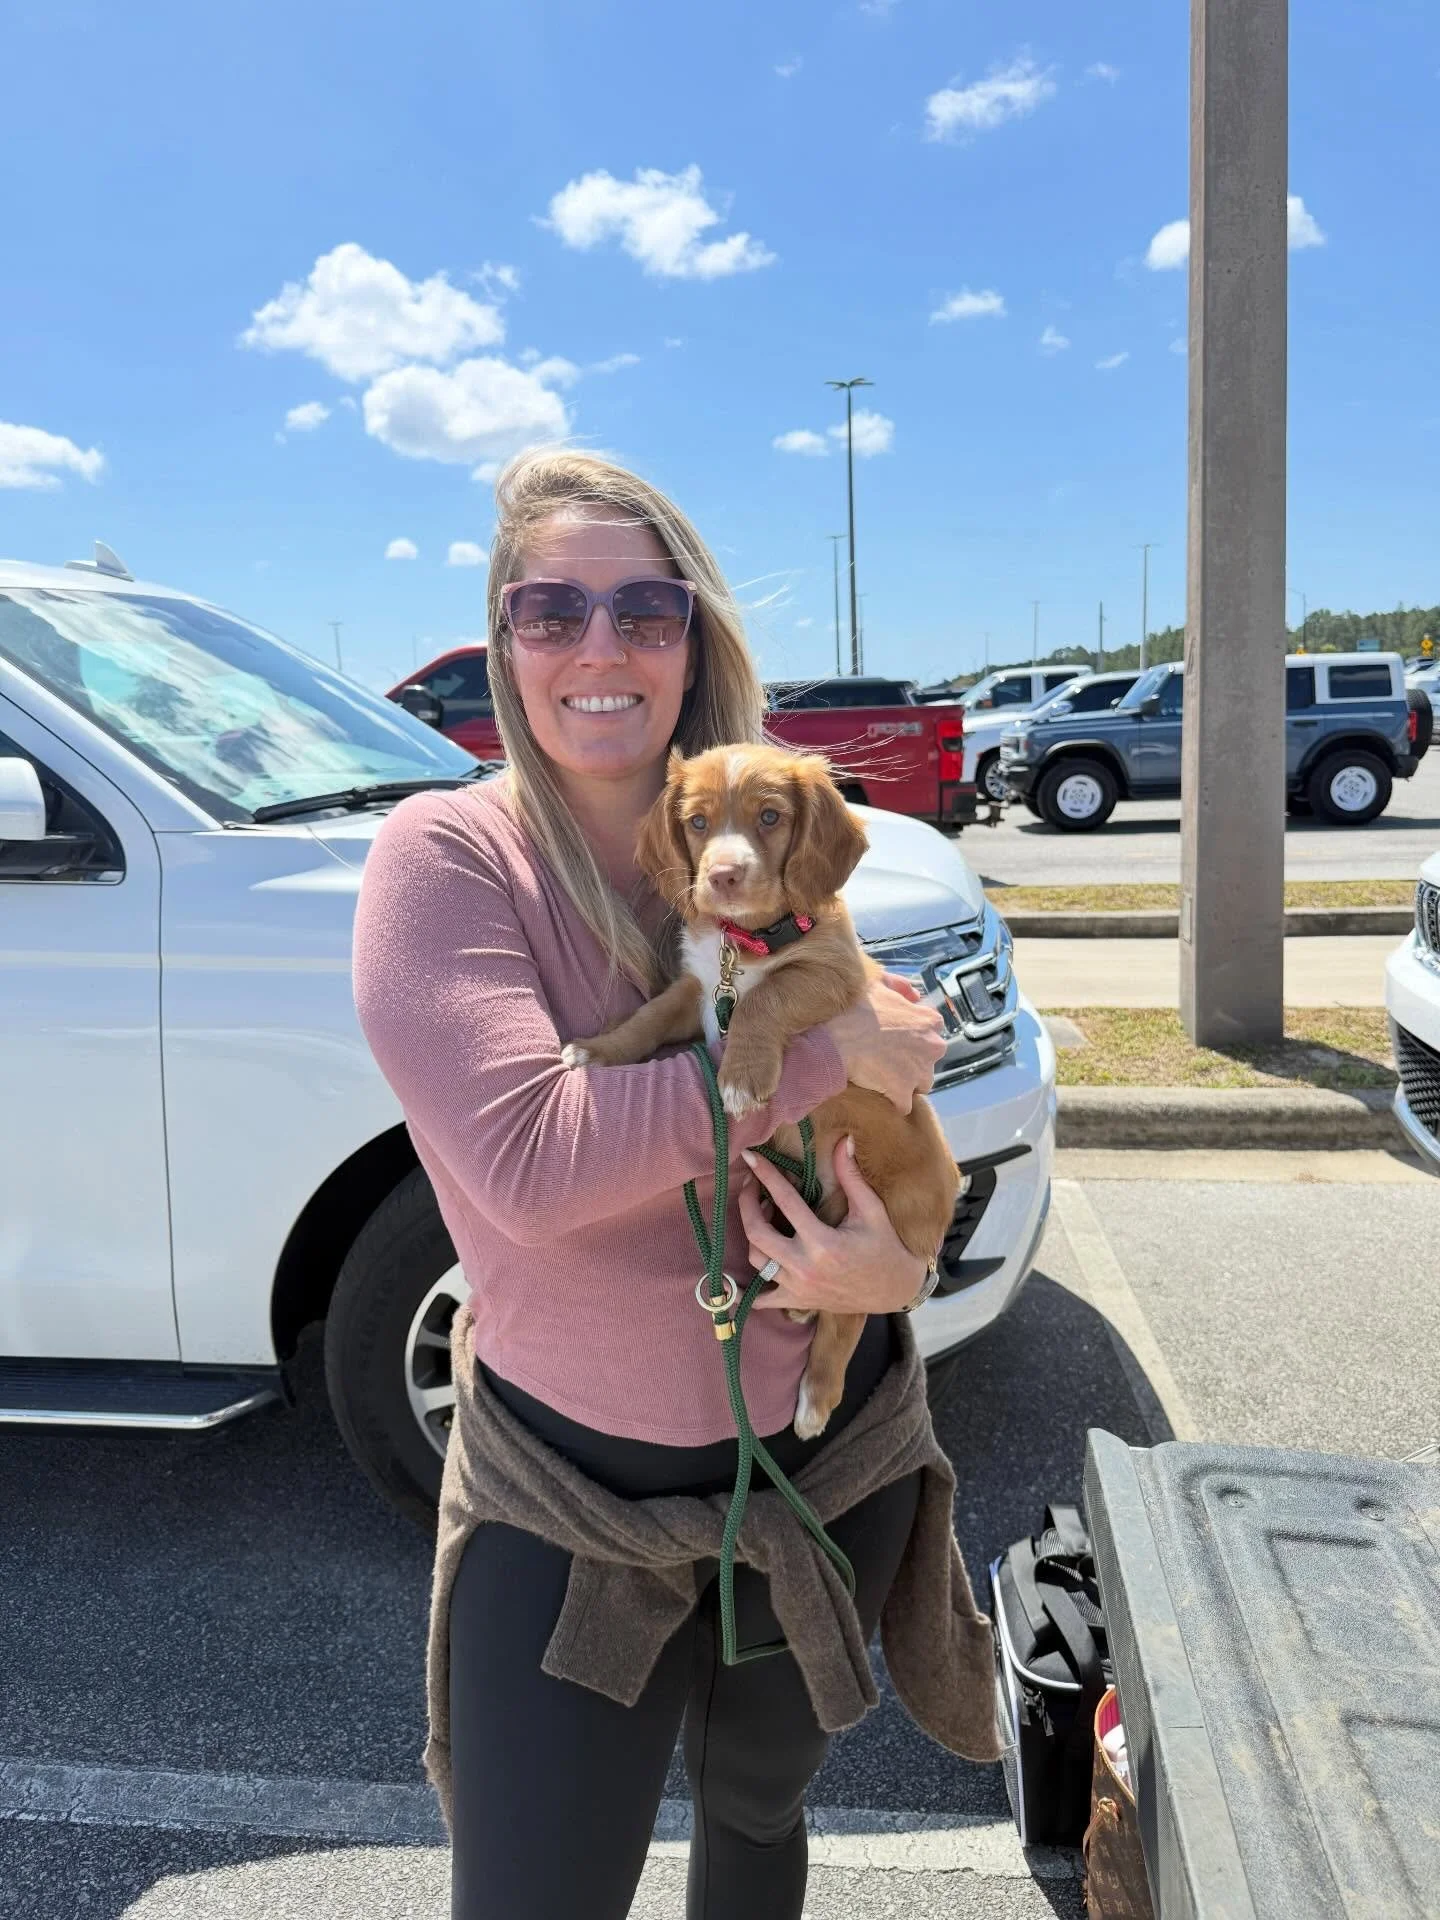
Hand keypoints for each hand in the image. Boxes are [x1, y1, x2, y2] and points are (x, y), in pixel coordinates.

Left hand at [739, 1137, 927, 1314]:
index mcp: (823, 1243)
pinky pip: (761, 1300)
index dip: (766, 1175)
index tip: (750, 1157)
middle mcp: (805, 1267)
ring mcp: (798, 1288)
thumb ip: (851, 1176)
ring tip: (760, 1215)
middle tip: (750, 1185)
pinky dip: (744, 1293)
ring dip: (752, 1234)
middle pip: (757, 1233)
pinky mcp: (798, 1301)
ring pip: (756, 1260)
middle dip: (747, 1204)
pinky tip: (735, 1280)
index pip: (785, 1201)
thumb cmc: (884, 1246)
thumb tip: (843, 1140)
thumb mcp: (871, 1210)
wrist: (895, 1289)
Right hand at [823, 973, 945, 1113]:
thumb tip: (914, 994)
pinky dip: (893, 1102)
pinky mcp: (904, 1093)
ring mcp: (920, 1072)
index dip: (912, 1038)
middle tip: (886, 1059)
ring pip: (920, 1084)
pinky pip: (903, 1104)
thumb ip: (901, 986)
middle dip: (912, 1062)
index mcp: (930, 1021)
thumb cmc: (855, 1010)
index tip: (894, 1040)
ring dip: (905, 1083)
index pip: (931, 1034)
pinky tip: (877, 1094)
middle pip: (928, 1061)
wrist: (836, 1039)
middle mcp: (933, 1046)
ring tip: (882, 1077)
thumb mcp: (879, 984)